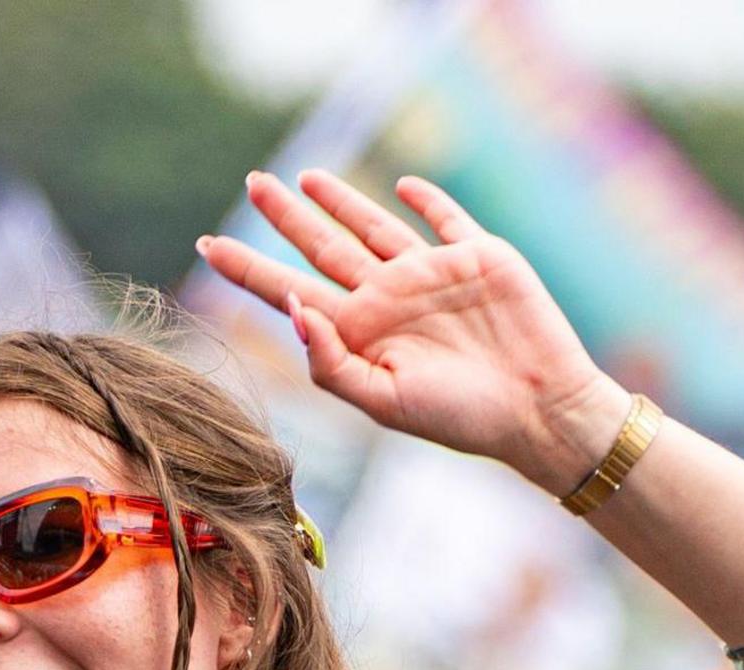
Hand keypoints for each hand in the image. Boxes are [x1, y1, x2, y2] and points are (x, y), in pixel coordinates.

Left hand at [195, 170, 631, 497]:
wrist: (538, 409)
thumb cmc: (460, 418)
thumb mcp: (383, 400)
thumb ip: (331, 359)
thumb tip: (291, 304)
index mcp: (360, 333)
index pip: (289, 292)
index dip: (247, 269)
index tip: (205, 244)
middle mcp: (388, 300)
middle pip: (323, 248)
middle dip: (285, 218)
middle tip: (251, 182)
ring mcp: (430, 275)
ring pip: (372, 226)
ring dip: (341, 200)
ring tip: (305, 177)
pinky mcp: (476, 257)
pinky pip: (445, 219)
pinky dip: (425, 199)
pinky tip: (403, 185)